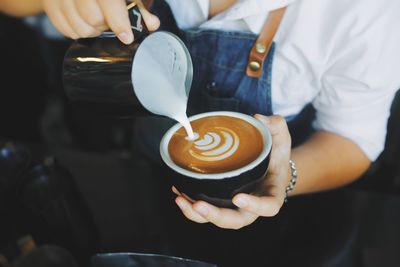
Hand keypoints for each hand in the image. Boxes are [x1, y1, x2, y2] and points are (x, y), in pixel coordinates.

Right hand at [42, 0, 159, 43]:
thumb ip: (140, 9)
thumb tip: (152, 24)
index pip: (108, 2)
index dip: (119, 22)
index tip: (126, 37)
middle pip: (94, 19)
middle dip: (105, 26)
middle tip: (108, 22)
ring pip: (80, 27)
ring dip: (92, 31)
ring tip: (97, 22)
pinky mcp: (50, 4)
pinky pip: (66, 30)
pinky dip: (77, 31)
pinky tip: (83, 22)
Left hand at [173, 115, 292, 228]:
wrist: (270, 169)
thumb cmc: (276, 156)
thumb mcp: (281, 138)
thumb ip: (277, 125)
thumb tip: (258, 118)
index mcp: (272, 193)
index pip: (268, 207)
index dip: (254, 206)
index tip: (238, 198)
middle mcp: (253, 207)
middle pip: (236, 220)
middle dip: (216, 216)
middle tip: (199, 204)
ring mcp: (236, 208)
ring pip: (218, 219)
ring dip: (197, 214)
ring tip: (181, 200)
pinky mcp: (223, 203)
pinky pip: (207, 211)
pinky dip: (191, 206)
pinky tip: (178, 193)